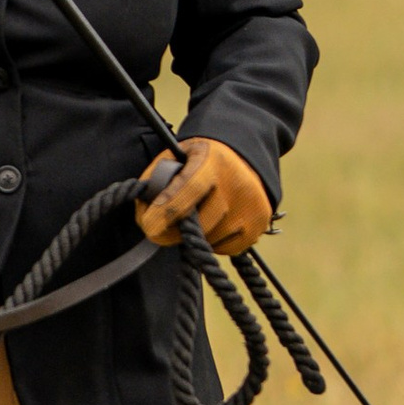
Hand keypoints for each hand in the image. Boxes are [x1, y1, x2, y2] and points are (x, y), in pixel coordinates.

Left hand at [134, 136, 269, 258]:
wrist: (245, 157)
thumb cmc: (202, 159)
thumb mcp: (177, 156)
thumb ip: (157, 180)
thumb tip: (144, 214)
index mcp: (212, 162)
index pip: (188, 190)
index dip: (166, 211)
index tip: (148, 225)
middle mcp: (236, 185)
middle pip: (198, 224)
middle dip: (173, 230)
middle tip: (162, 225)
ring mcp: (250, 208)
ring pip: (209, 240)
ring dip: (194, 236)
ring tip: (196, 215)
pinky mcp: (258, 226)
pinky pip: (225, 248)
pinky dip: (212, 241)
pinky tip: (213, 222)